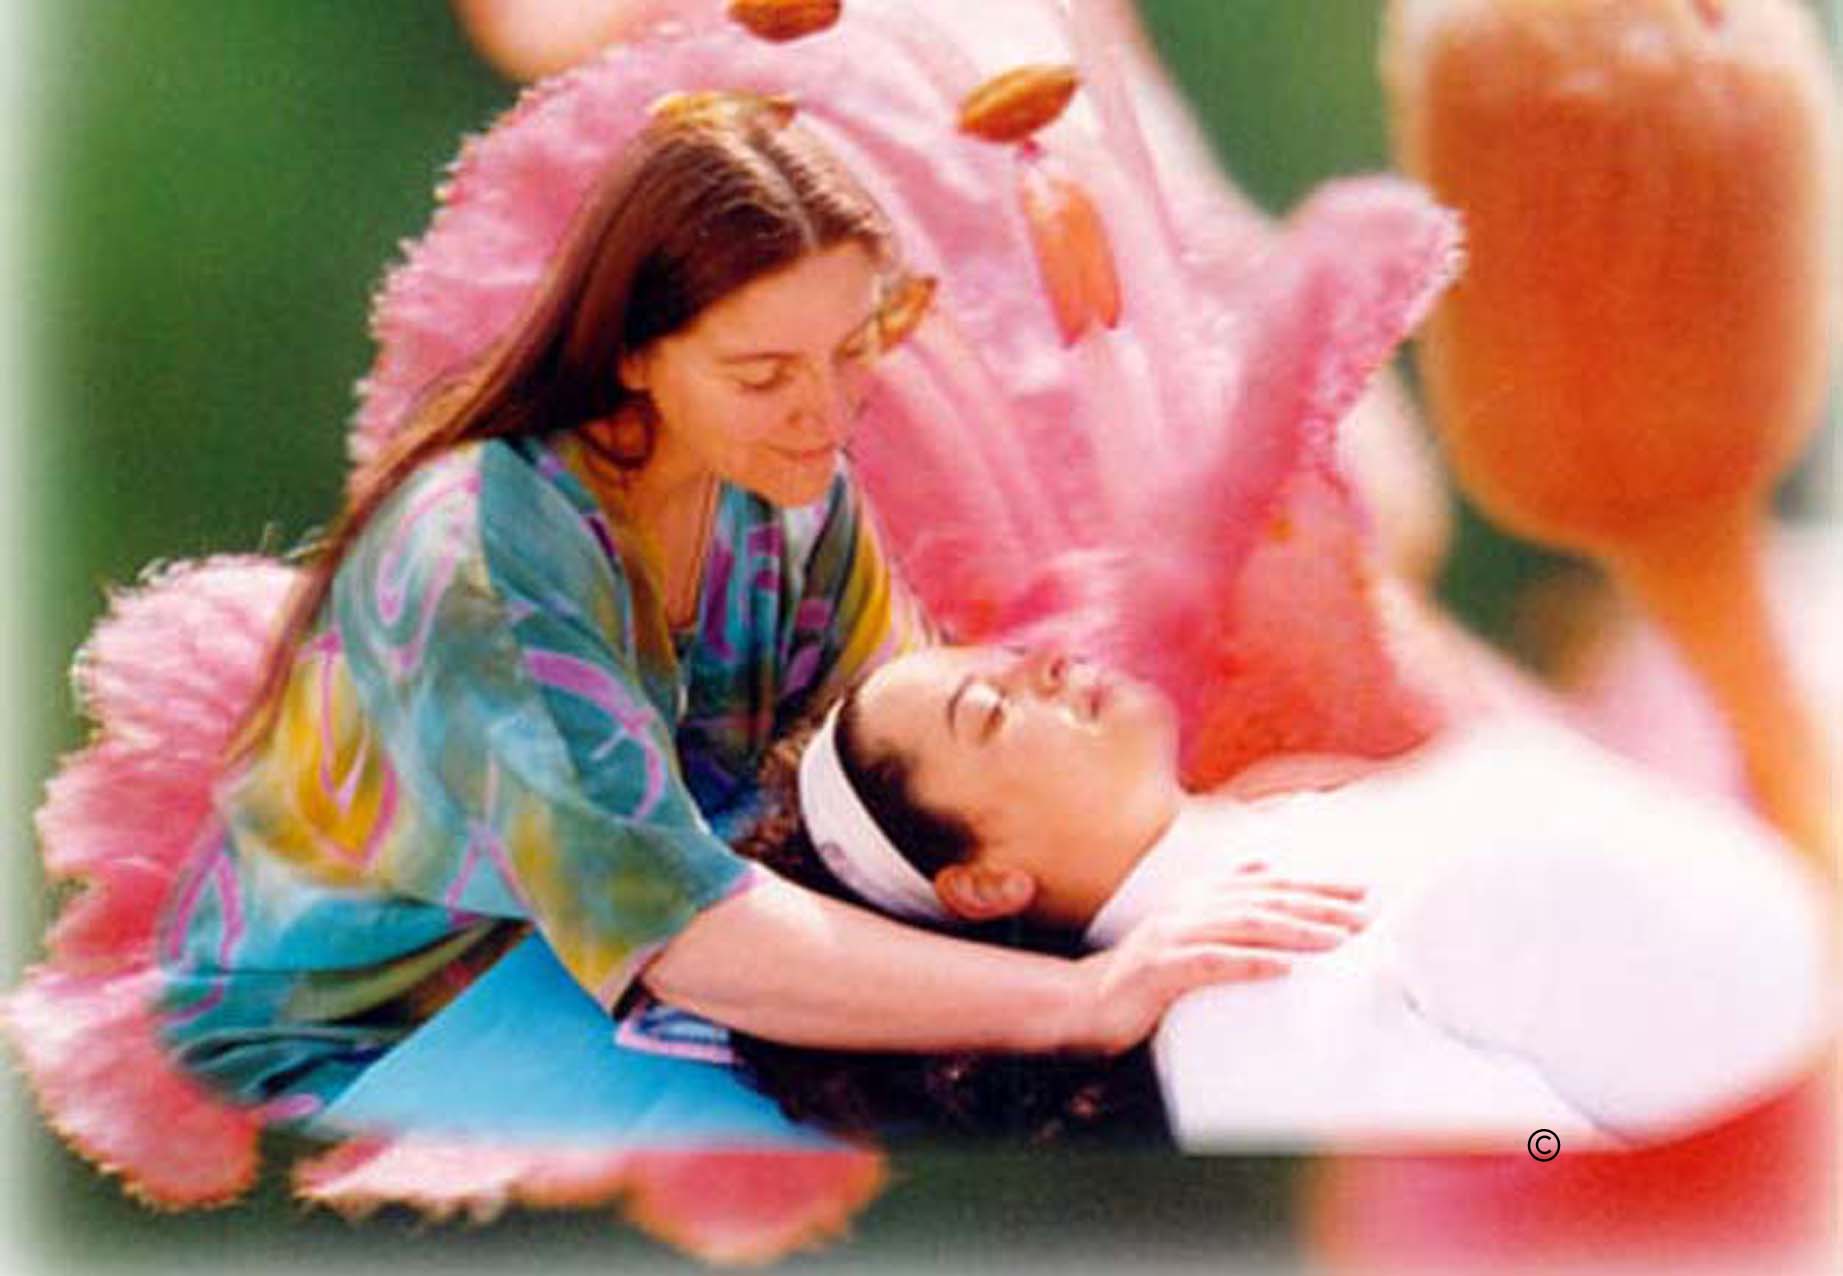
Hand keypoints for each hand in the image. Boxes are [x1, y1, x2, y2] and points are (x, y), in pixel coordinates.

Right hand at [1061, 867, 1369, 1055]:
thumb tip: (1262, 869)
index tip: (1359, 890)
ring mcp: (1173, 936)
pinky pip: (1211, 963)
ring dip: (1295, 931)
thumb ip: (1220, 905)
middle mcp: (1187, 909)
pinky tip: (1283, 968)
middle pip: (1263, 899)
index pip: (1265, 884)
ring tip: (1337, 940)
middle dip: (1317, 904)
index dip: (1313, 884)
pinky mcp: (1161, 969)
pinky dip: (1250, 963)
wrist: (1078, 1003)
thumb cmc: (1135, 978)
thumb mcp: (1181, 933)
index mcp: (1195, 899)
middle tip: (1364, 914)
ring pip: (1244, 926)